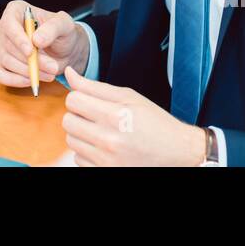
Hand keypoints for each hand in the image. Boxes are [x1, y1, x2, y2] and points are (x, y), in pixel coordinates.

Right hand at [0, 1, 90, 87]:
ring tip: (49, 73)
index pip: (9, 23)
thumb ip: (52, 28)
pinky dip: (15, 81)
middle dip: (30, 60)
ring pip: (6, 62)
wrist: (64, 49)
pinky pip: (0, 75)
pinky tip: (32, 80)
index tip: (30, 51)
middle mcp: (5, 28)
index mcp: (16, 11)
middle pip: (9, 46)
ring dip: (28, 72)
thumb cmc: (62, 33)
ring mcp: (2, 47)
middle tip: (52, 67)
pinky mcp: (2, 64)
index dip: (18, 39)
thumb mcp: (64, 25)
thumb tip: (36, 39)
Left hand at [60, 66, 207, 165]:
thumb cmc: (154, 121)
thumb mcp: (128, 97)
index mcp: (115, 115)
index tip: (89, 101)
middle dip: (77, 115)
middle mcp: (109, 139)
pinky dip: (87, 152)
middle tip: (95, 116)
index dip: (79, 97)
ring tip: (102, 131)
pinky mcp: (105, 172)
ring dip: (82, 134)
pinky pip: (78, 159)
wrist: (177, 152)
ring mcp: (106, 160)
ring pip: (71, 141)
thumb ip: (95, 86)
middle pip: (67, 121)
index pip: (73, 100)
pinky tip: (105, 147)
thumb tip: (68, 73)